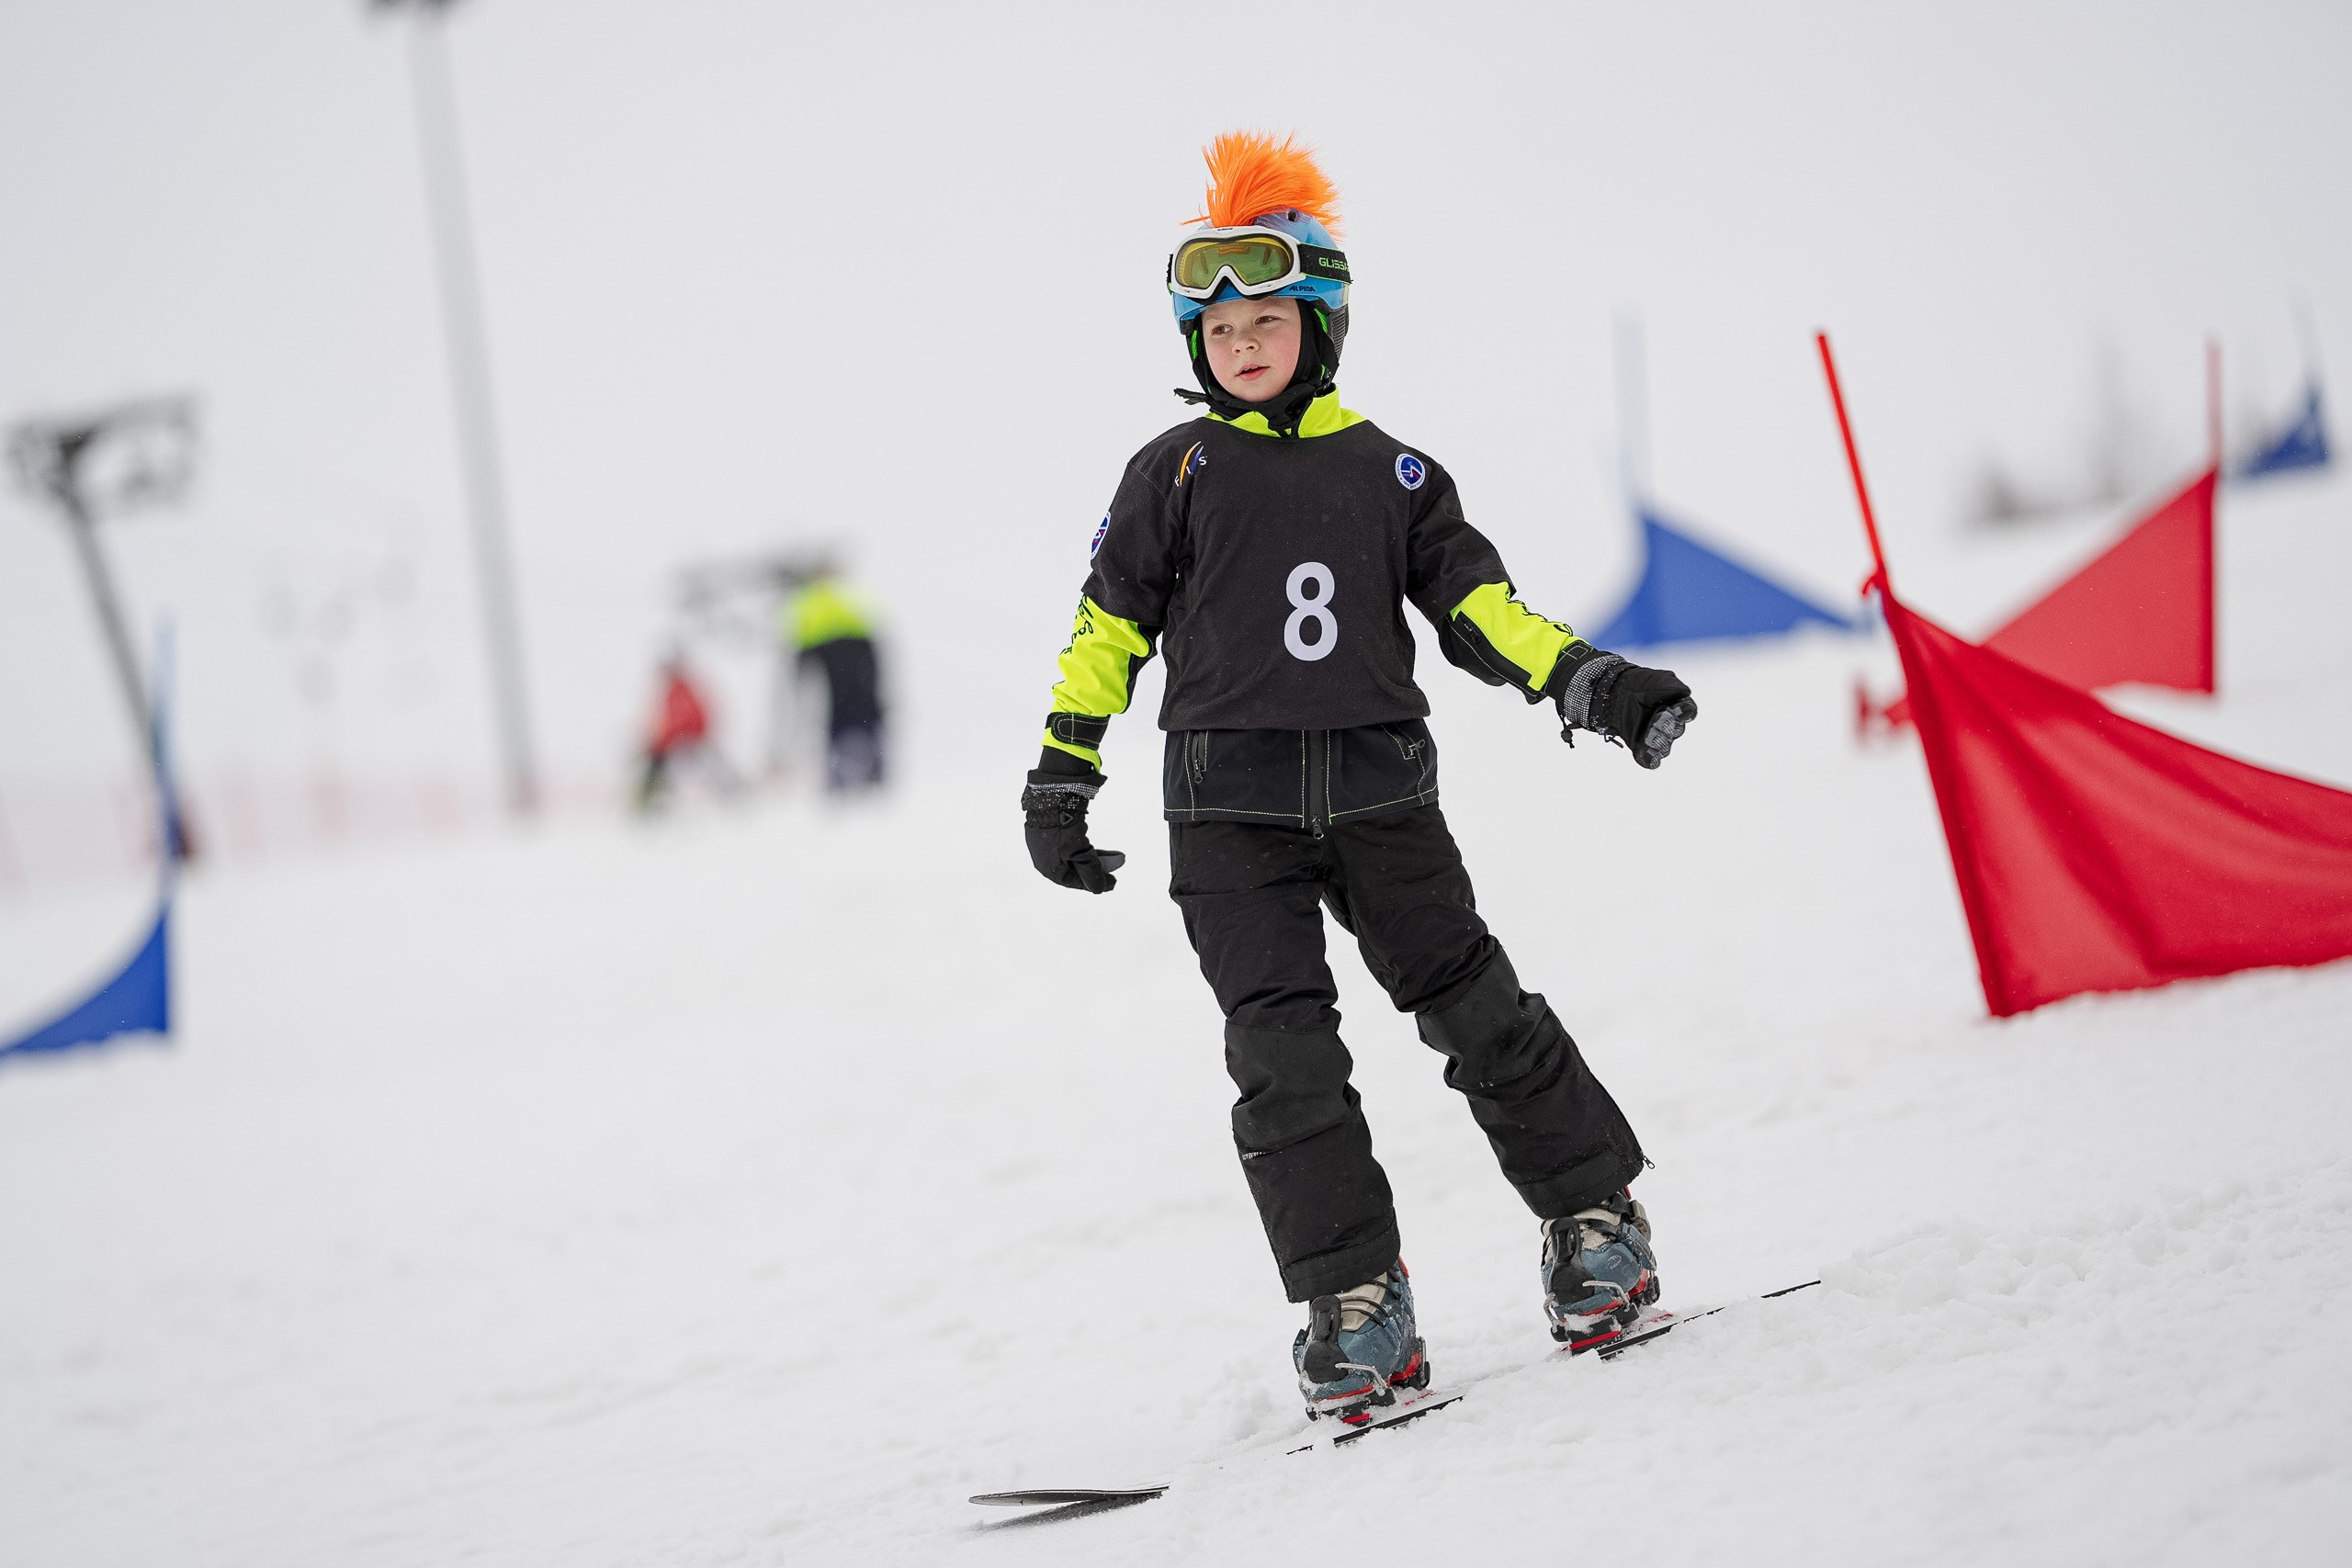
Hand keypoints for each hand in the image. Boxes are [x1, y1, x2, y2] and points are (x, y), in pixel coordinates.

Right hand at [1022, 771, 1126, 891]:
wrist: (1052, 793)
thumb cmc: (1062, 826)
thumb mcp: (1080, 852)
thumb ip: (1090, 871)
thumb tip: (1099, 889)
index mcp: (1048, 867)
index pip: (1072, 882)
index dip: (1092, 883)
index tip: (1112, 882)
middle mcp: (1044, 857)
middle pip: (1073, 869)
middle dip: (1095, 869)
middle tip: (1114, 869)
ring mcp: (1046, 842)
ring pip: (1073, 856)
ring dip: (1093, 857)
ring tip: (1112, 856)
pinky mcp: (1051, 829)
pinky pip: (1070, 844)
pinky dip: (1085, 846)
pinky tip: (1095, 845)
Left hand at [1553, 649, 1697, 768]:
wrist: (1615, 693)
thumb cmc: (1640, 685)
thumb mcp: (1658, 680)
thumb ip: (1673, 687)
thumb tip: (1686, 693)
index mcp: (1677, 707)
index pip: (1686, 712)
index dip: (1682, 712)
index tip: (1675, 709)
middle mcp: (1670, 725)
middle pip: (1676, 730)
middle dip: (1666, 725)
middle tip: (1656, 719)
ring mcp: (1656, 737)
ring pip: (1665, 746)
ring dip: (1658, 742)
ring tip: (1649, 737)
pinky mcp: (1642, 747)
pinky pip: (1651, 759)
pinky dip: (1650, 760)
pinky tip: (1647, 758)